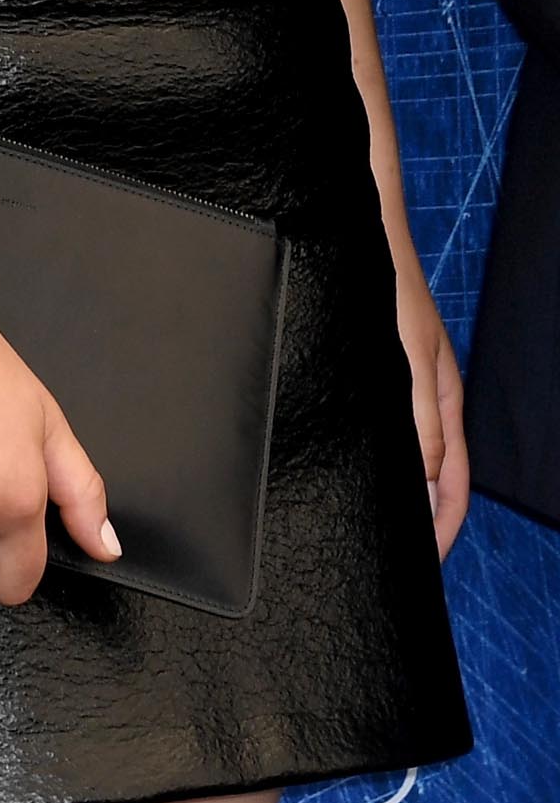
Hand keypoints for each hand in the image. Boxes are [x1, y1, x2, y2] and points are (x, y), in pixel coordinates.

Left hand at [391, 238, 468, 558]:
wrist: (363, 237)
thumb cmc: (390, 292)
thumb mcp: (410, 362)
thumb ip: (420, 424)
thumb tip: (427, 487)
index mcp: (443, 405)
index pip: (453, 484)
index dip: (442, 527)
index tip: (424, 565)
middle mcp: (422, 404)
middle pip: (431, 477)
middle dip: (421, 520)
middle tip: (394, 559)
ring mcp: (399, 390)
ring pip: (405, 457)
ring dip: (396, 492)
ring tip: (373, 527)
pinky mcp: (372, 377)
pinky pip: (382, 432)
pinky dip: (376, 461)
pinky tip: (349, 469)